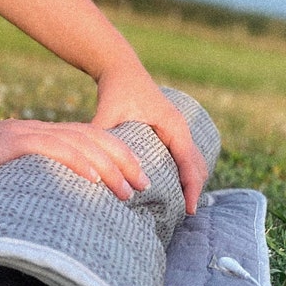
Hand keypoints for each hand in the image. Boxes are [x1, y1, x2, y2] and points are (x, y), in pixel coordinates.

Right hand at [0, 109, 150, 199]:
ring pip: (80, 144)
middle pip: (93, 140)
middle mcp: (36, 133)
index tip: (134, 180)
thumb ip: (16, 186)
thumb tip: (32, 213)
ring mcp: (25, 136)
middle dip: (125, 162)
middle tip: (147, 186)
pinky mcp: (11, 145)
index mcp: (34, 139)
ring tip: (131, 189)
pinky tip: (97, 178)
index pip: (85, 142)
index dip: (115, 158)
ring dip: (110, 166)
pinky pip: (53, 150)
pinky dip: (79, 163)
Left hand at [91, 67, 207, 214]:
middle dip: (194, 191)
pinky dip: (184, 175)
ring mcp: (179, 130)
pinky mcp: (171, 133)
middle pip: (198, 166)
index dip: (191, 189)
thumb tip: (87, 165)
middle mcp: (182, 128)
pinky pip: (185, 158)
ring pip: (194, 163)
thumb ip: (101, 138)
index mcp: (174, 126)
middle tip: (184, 217)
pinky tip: (173, 192)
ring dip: (190, 184)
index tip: (189, 211)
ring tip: (180, 209)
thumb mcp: (108, 113)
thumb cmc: (116, 90)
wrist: (120, 69)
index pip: (190, 164)